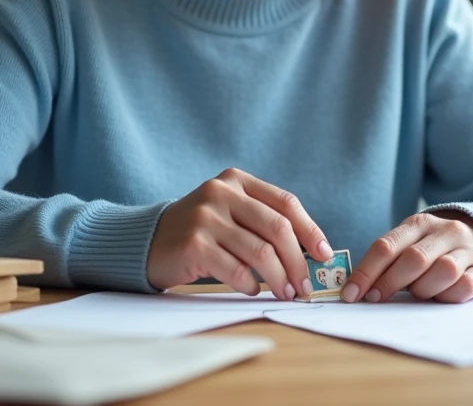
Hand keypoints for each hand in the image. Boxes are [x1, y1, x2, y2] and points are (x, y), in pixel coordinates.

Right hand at [146, 168, 333, 299]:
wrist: (147, 241)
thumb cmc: (200, 231)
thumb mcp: (230, 212)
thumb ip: (263, 221)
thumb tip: (311, 252)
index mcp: (236, 180)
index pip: (285, 203)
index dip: (310, 230)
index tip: (324, 254)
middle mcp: (221, 192)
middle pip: (277, 229)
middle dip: (298, 262)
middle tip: (305, 286)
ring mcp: (206, 217)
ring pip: (260, 252)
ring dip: (279, 279)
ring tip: (286, 293)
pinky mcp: (194, 244)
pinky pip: (236, 269)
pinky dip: (251, 284)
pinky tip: (252, 289)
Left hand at [342, 210, 472, 303]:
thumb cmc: (434, 249)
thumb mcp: (410, 244)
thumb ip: (388, 261)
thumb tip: (356, 288)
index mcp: (419, 223)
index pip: (386, 246)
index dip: (366, 272)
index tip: (351, 294)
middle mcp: (445, 231)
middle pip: (413, 259)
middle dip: (389, 283)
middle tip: (375, 299)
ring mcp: (467, 249)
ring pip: (443, 271)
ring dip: (424, 289)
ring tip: (418, 292)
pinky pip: (465, 286)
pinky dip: (448, 296)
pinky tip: (441, 296)